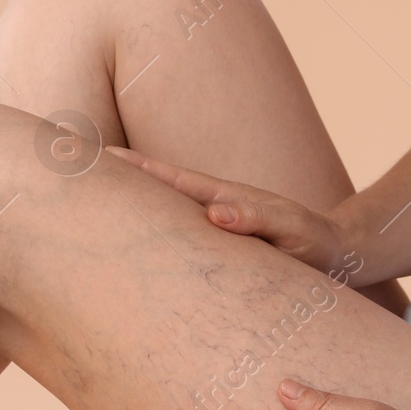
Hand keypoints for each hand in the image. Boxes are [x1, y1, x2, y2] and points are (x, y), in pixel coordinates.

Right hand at [107, 147, 352, 276]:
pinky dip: (147, 225)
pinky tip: (128, 232)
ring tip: (85, 197)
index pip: (167, 179)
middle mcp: (211, 203)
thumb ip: (257, 219)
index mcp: (221, 197)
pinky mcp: (216, 237)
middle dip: (113, 177)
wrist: (339, 251)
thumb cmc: (317, 243)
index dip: (132, 169)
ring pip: (159, 207)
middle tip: (71, 165)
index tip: (96, 157)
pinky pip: (173, 229)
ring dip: (125, 200)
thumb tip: (215, 213)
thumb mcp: (292, 231)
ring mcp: (212, 219)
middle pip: (153, 186)